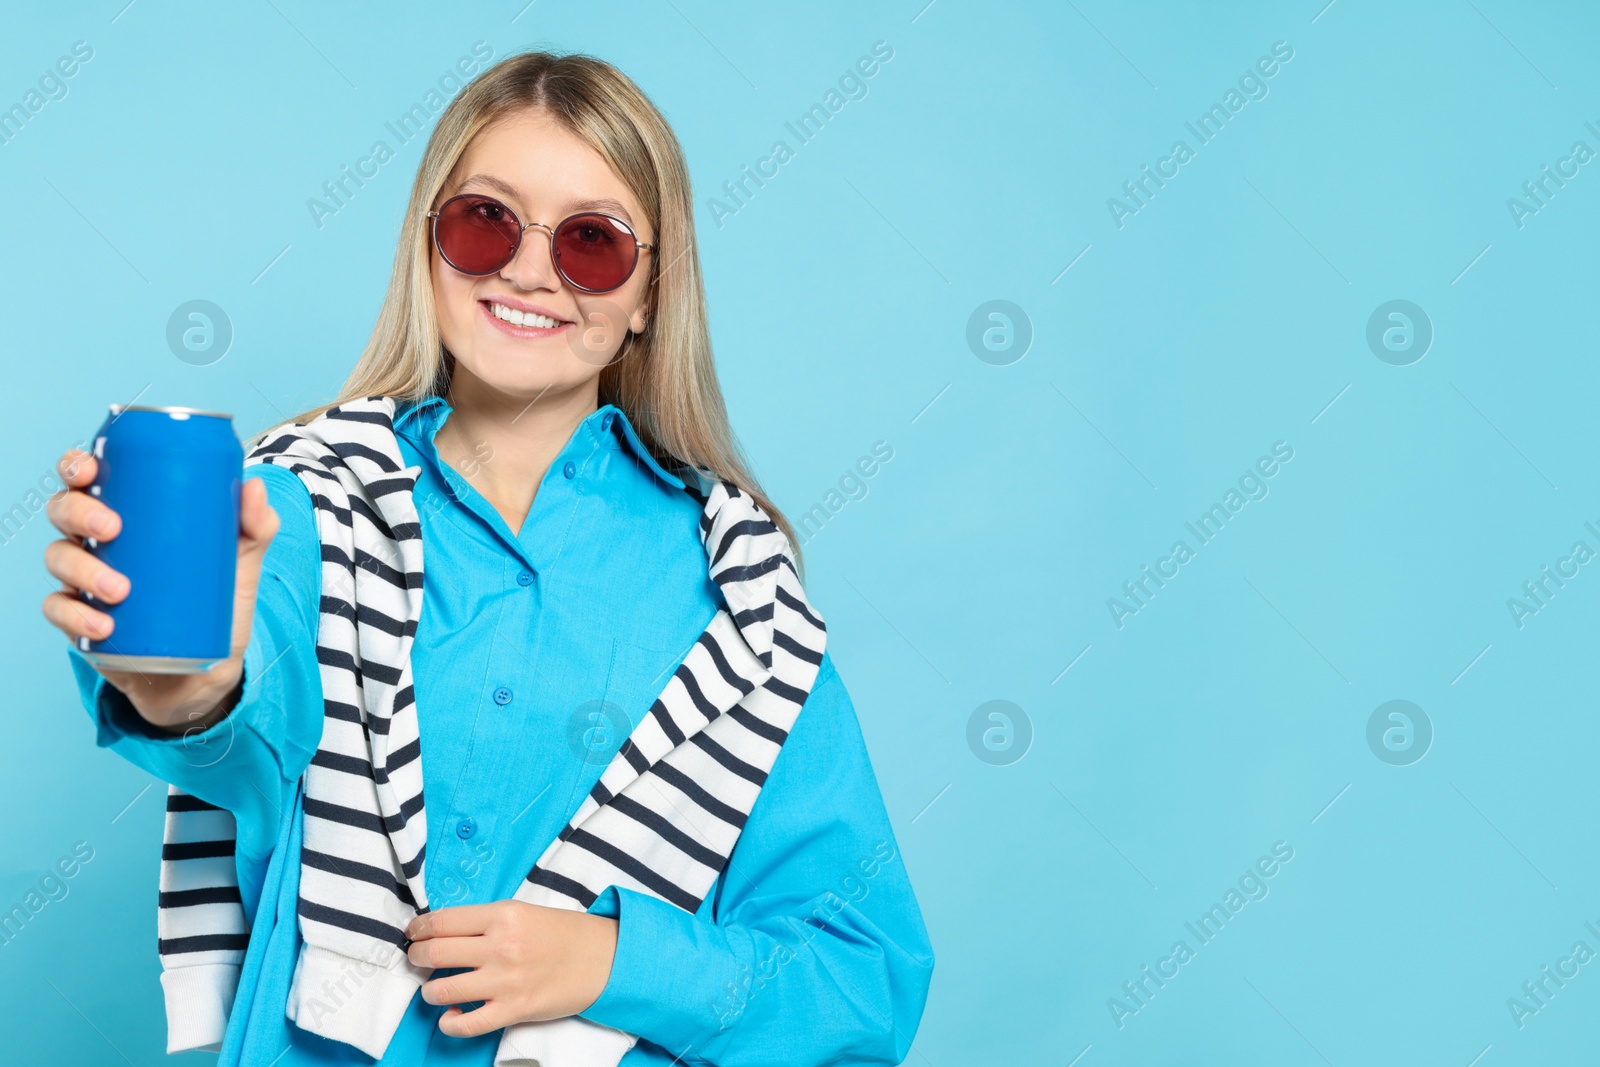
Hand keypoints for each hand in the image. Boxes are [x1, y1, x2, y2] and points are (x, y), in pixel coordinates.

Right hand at [41, 447, 279, 732]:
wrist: (205, 668)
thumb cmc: (216, 602)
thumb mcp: (241, 563)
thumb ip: (255, 526)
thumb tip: (254, 486)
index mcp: (128, 513)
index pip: (89, 478)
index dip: (77, 465)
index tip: (92, 468)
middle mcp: (98, 541)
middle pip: (63, 510)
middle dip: (78, 513)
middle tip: (112, 529)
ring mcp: (84, 580)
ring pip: (58, 558)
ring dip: (81, 569)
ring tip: (120, 589)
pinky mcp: (80, 620)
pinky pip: (59, 611)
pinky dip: (75, 616)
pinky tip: (102, 625)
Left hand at [405, 900, 618, 1037]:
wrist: (602, 958)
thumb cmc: (563, 933)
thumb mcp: (524, 912)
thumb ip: (486, 921)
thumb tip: (445, 933)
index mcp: (503, 916)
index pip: (442, 921)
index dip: (419, 930)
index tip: (413, 934)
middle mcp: (500, 946)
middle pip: (436, 953)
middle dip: (417, 957)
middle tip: (417, 959)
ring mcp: (506, 980)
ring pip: (443, 990)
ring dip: (429, 992)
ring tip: (433, 990)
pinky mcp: (514, 1009)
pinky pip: (468, 1024)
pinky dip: (451, 1023)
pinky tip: (451, 1017)